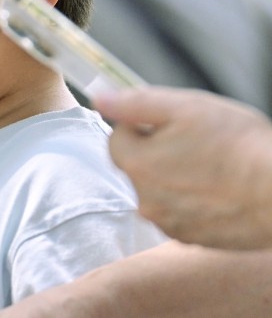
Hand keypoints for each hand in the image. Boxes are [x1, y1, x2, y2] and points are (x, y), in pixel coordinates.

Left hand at [95, 86, 271, 249]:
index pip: (118, 137)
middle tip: (198, 143)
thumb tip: (99, 99)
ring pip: (159, 190)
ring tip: (214, 168)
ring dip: (176, 178)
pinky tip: (220, 191)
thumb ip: (135, 103)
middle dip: (159, 152)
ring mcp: (169, 223)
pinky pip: (180, 212)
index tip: (173, 124)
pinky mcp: (193, 239)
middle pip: (138, 166)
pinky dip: (193, 201)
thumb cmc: (240, 146)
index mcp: (136, 165)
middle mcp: (145, 200)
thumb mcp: (185, 108)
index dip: (143, 124)